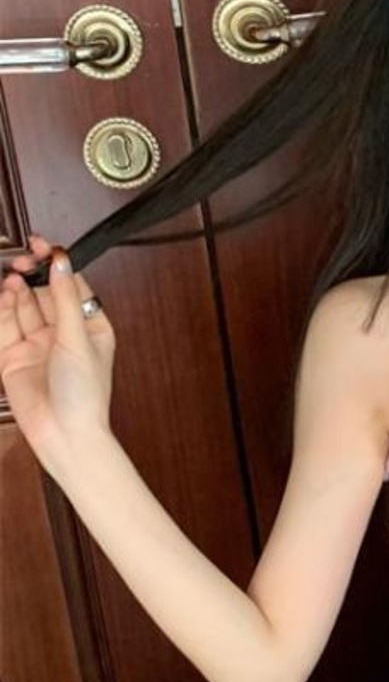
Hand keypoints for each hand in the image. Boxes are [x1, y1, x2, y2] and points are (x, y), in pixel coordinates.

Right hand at [0, 242, 115, 466]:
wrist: (64, 437)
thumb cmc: (84, 393)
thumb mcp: (78, 338)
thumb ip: (65, 298)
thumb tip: (61, 260)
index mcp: (87, 325)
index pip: (70, 283)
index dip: (56, 262)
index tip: (42, 244)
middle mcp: (61, 332)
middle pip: (43, 291)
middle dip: (33, 273)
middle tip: (23, 260)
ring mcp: (36, 345)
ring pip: (23, 306)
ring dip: (17, 288)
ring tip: (13, 277)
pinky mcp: (14, 358)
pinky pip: (6, 326)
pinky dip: (4, 309)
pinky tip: (6, 295)